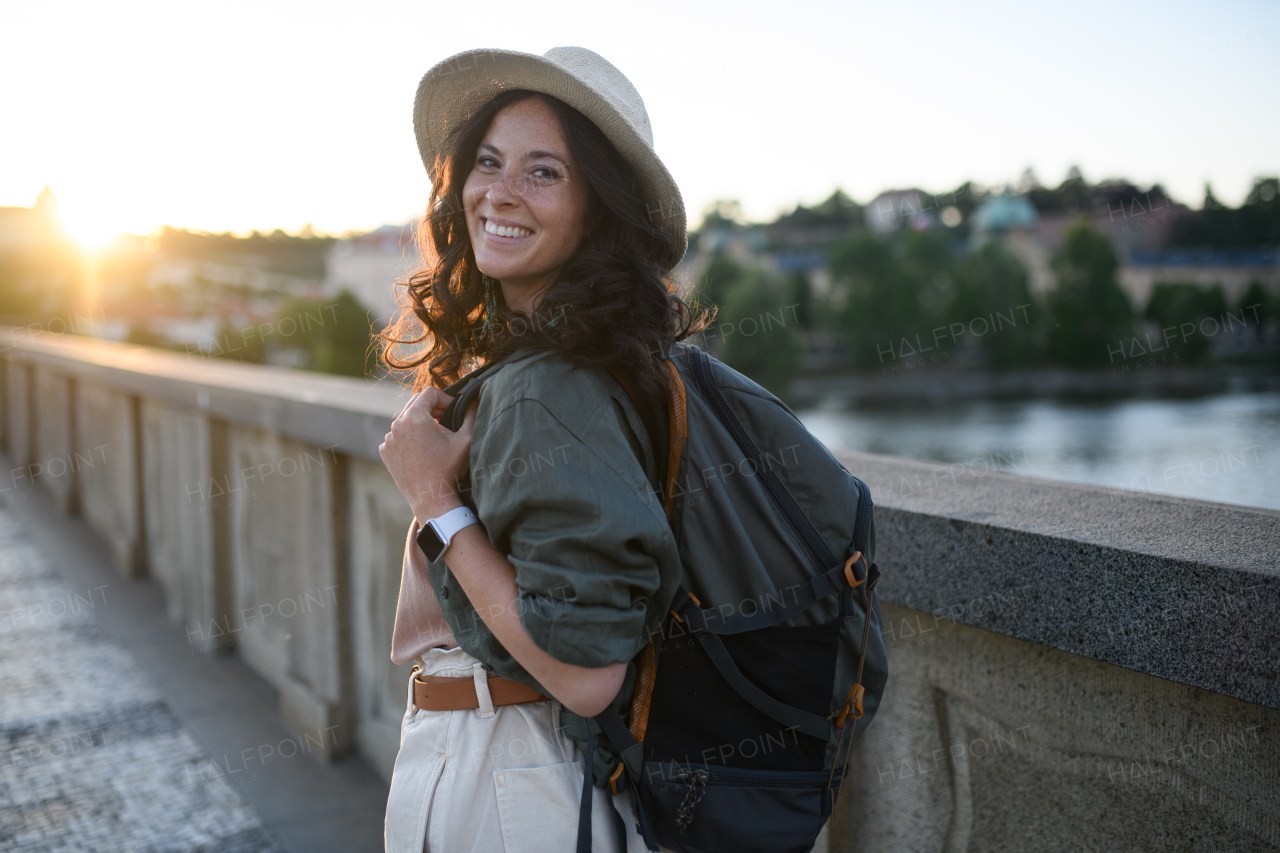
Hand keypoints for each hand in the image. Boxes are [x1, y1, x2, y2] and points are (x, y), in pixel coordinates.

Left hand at [378, 388, 476, 520]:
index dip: (445, 399)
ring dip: (420, 424)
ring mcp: (389, 439)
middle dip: (432, 409)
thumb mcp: (467, 439)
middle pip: (416, 403)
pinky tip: (422, 451)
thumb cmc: (449, 469)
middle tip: (446, 424)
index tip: (454, 412)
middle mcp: (397, 425)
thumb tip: (474, 400)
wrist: (431, 498)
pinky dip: (409, 438)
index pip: (430, 393)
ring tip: (434, 439)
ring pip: (406, 419)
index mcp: (415, 417)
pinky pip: (398, 435)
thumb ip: (472, 414)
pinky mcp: (386, 451)